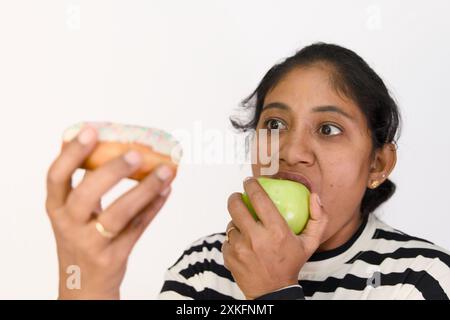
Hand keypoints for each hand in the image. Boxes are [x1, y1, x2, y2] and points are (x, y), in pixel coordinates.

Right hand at [45, 126, 174, 298]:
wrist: (83, 286)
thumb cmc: (81, 239)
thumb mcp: (73, 214)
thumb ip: (87, 185)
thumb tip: (115, 145)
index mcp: (57, 208)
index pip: (56, 176)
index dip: (72, 153)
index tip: (90, 131)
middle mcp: (69, 225)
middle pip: (86, 194)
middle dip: (112, 171)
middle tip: (136, 153)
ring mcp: (91, 244)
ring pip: (119, 214)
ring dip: (145, 189)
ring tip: (166, 171)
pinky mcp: (113, 258)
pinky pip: (138, 228)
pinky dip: (154, 207)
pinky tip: (166, 190)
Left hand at [222, 177, 328, 299]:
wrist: (273, 291)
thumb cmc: (291, 264)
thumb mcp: (310, 243)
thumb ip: (318, 219)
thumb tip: (314, 196)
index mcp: (276, 231)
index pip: (259, 198)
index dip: (252, 185)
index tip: (249, 181)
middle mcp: (256, 238)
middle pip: (236, 206)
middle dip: (235, 197)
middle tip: (239, 196)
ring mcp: (240, 248)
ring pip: (230, 224)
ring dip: (236, 222)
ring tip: (244, 226)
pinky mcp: (229, 256)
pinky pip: (227, 239)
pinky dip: (233, 238)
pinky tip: (242, 243)